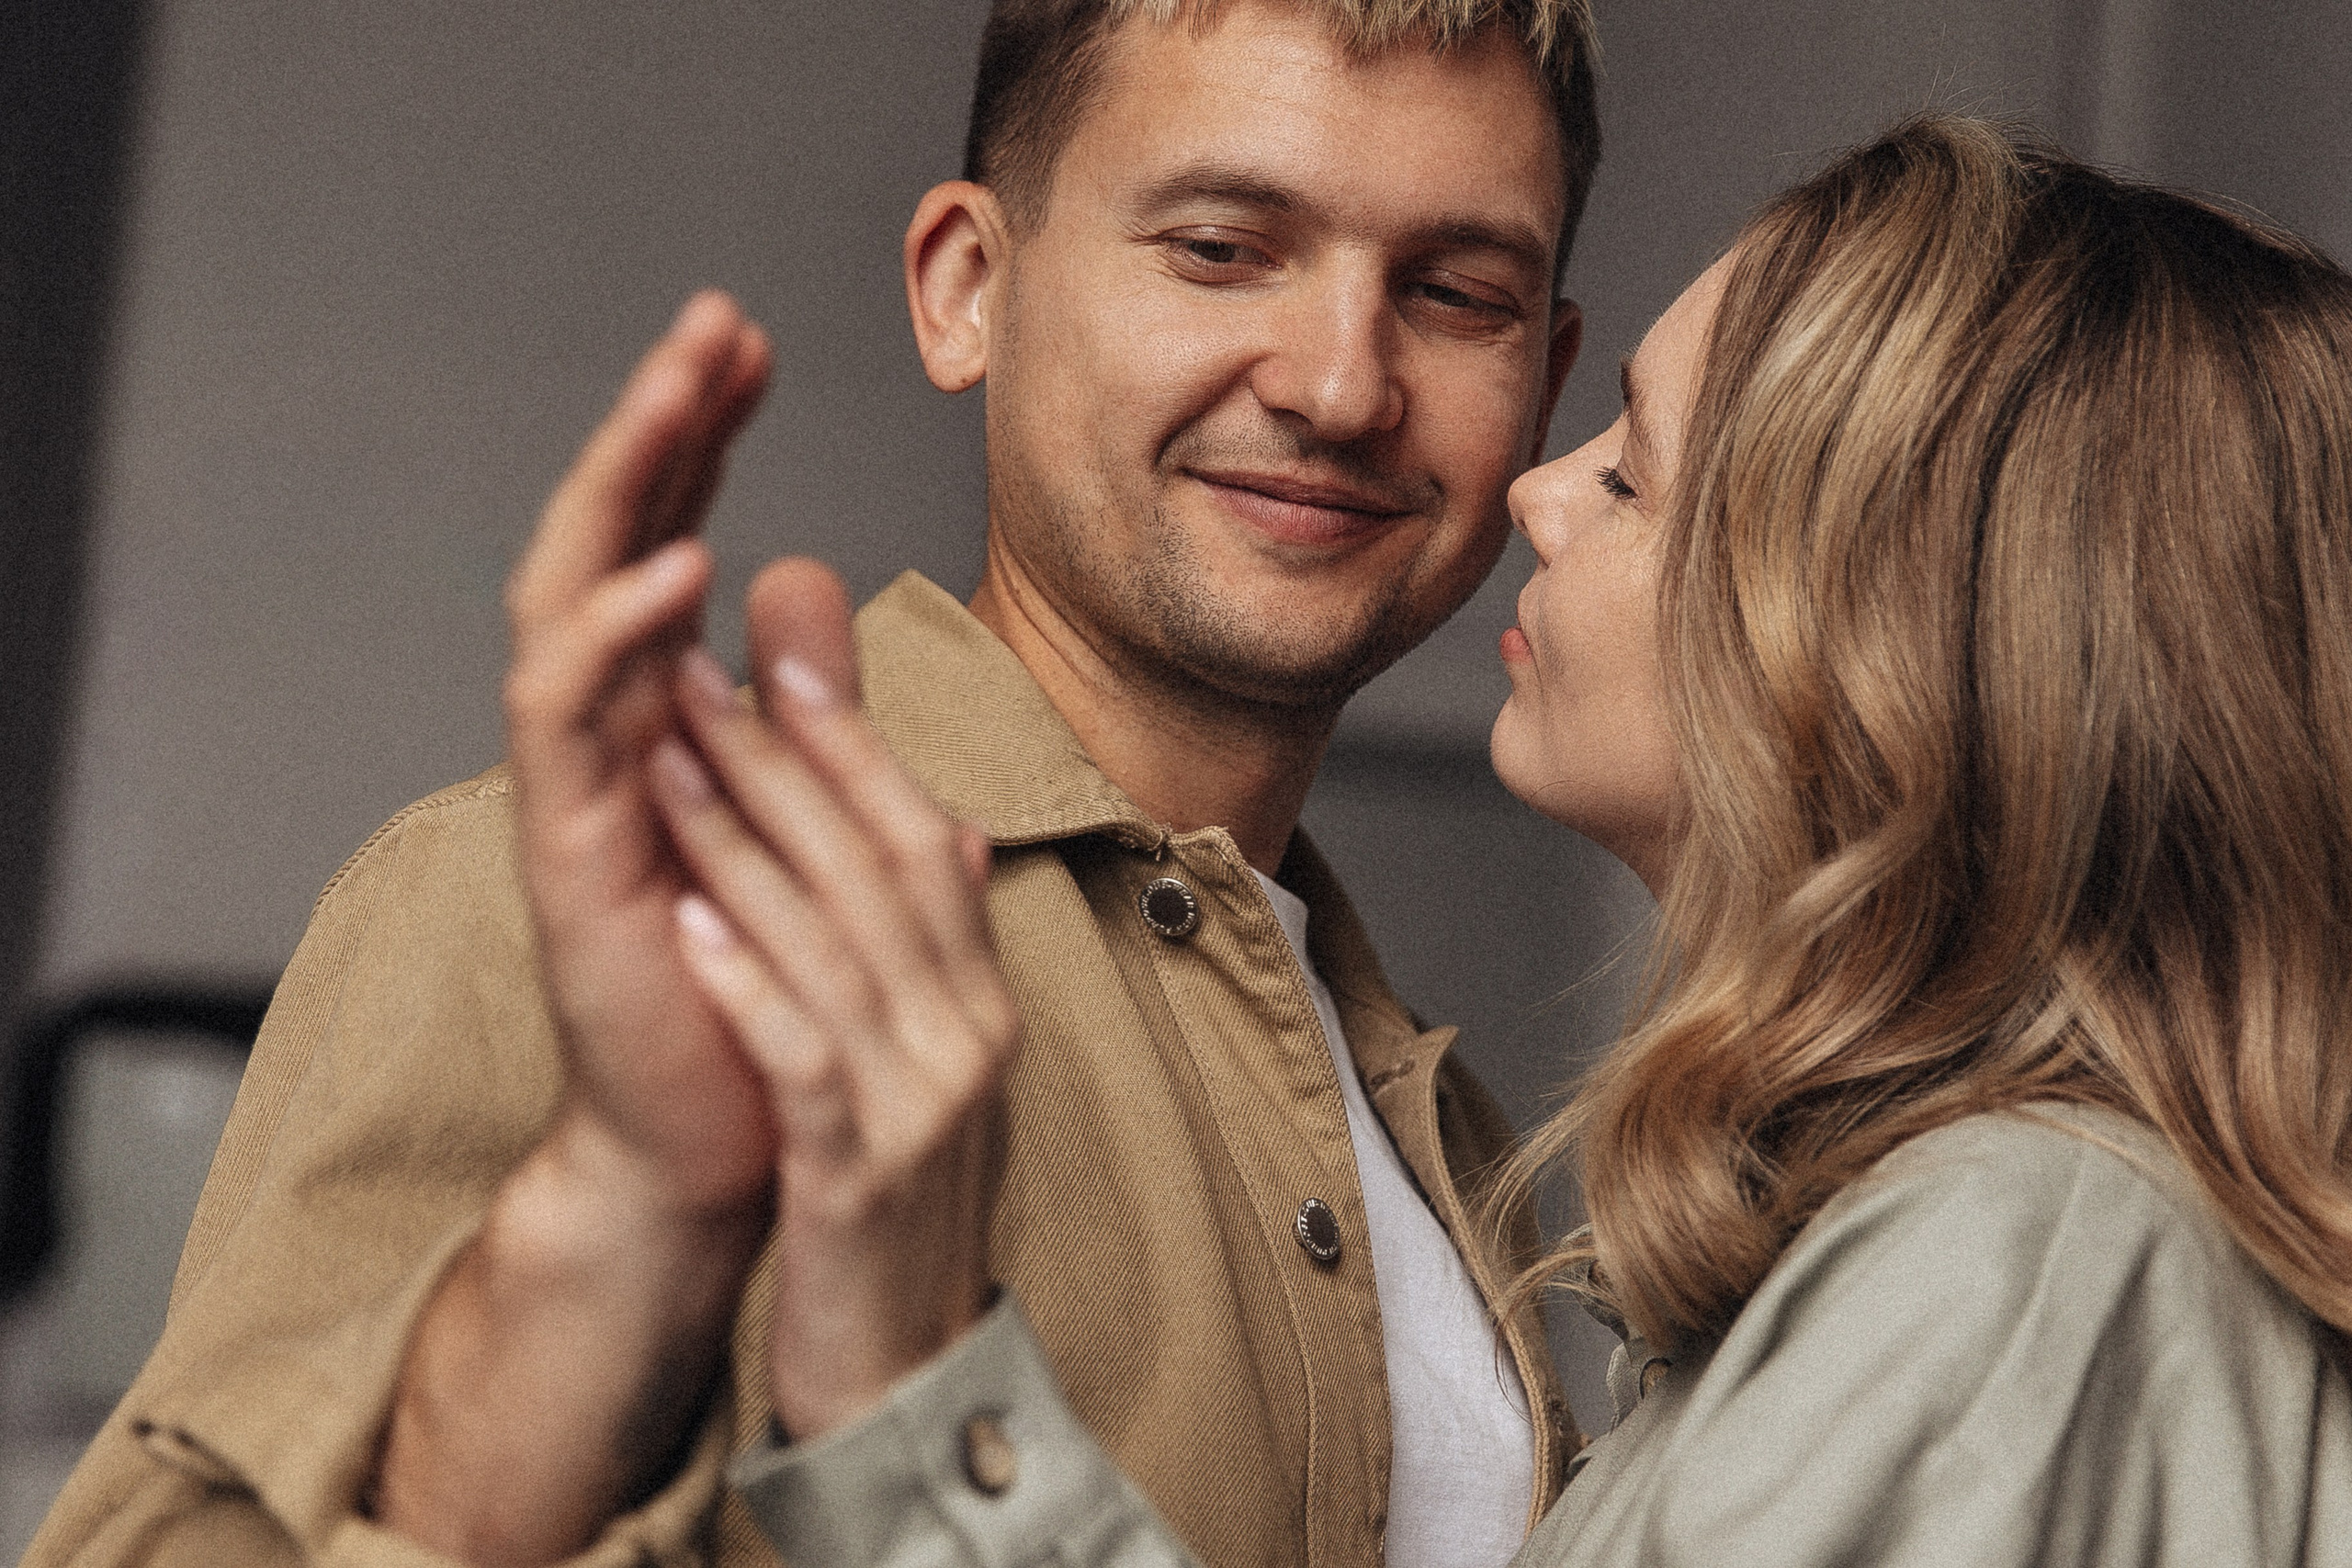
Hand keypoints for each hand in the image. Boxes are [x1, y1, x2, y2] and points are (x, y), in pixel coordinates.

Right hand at [501, 289, 777, 1222]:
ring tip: (682, 389)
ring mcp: (577, 782)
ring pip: (568, 597)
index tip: (755, 348)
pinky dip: (617, 635)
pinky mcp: (566, 847)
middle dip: (655, 424)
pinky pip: (567, 718)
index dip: (701, 439)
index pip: (667, 536)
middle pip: (607, 538)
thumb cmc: (762, 978)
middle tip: (711, 321)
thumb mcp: (798, 808)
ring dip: (625, 488)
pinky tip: (677, 568)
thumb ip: (799, 698)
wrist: (723, 1131)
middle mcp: (608, 729)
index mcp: (660, 709)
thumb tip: (806, 579)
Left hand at [649, 563, 1016, 1438]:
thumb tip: (941, 825)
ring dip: (747, 845)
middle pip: (880, 868)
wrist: (908, 1376)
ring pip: (836, 945)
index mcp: (979, 1000)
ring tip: (664, 762)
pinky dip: (748, 984)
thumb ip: (920, 945)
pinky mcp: (860, 1180)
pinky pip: (805, 1060)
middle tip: (699, 673)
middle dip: (786, 762)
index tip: (776, 658)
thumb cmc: (891, 1203)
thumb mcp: (916, 1060)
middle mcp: (968, 1037)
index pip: (923, 841)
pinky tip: (686, 921)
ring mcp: (923, 1108)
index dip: (851, 745)